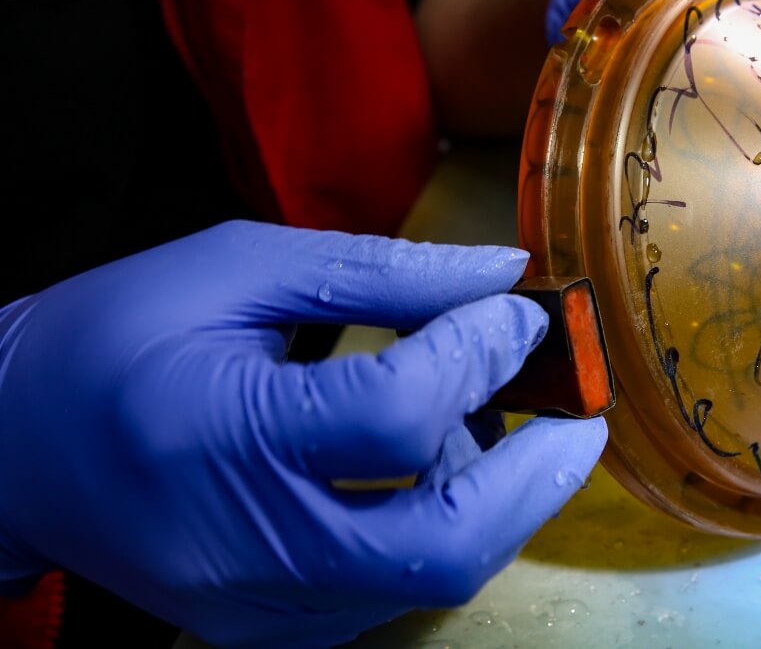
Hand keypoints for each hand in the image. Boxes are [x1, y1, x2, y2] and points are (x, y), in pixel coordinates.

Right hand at [0, 221, 605, 646]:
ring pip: (426, 577)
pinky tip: (435, 468)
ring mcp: (257, 604)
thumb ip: (378, 273)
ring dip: (492, 500)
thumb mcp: (236, 269)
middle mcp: (244, 544)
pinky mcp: (266, 627)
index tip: (521, 313)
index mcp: (220, 431)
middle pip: (439, 544)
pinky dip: (439, 529)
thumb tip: (499, 277)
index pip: (395, 414)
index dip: (481, 355)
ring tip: (492, 421)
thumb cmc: (116, 337)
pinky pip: (390, 590)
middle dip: (536, 479)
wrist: (13, 451)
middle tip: (583, 417)